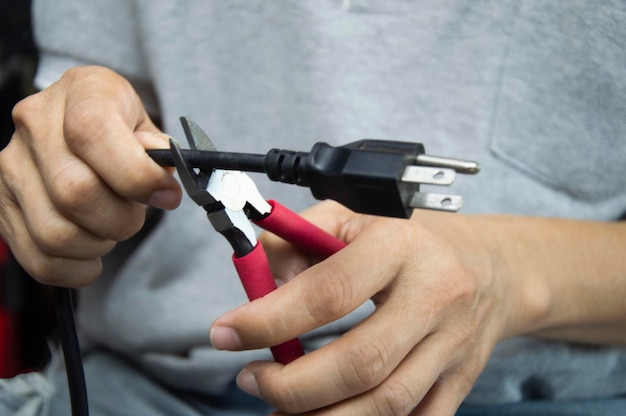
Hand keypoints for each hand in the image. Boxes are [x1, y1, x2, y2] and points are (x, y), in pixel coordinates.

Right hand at [0, 65, 180, 286]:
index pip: (93, 134)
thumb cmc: (121, 126)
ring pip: (54, 233)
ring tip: (111, 228)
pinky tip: (93, 254)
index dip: (134, 175)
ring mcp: (12, 165)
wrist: (80, 122)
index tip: (163, 194)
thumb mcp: (149, 125)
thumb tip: (163, 184)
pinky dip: (75, 269)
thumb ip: (161, 154)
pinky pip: (37, 258)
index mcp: (82, 92)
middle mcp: (36, 123)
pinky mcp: (3, 202)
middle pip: (75, 192)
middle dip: (121, 219)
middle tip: (135, 215)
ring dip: (98, 244)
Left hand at [210, 201, 537, 414]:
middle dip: (294, 385)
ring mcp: (453, 346)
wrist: (493, 268)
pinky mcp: (461, 380)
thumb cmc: (416, 240)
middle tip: (252, 380)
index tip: (226, 332)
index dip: (270, 318)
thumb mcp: (357, 218)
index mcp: (401, 248)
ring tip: (279, 408)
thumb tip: (255, 273)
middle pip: (361, 362)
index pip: (330, 291)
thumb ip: (300, 237)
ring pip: (387, 403)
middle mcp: (434, 298)